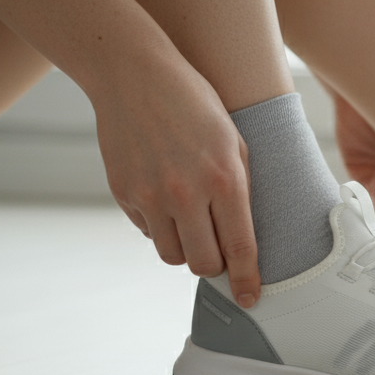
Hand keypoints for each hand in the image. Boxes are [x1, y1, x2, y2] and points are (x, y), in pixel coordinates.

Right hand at [93, 59, 260, 307]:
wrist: (134, 75)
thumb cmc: (194, 105)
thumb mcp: (234, 141)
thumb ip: (240, 189)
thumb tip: (241, 237)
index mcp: (224, 179)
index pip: (241, 247)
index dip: (247, 280)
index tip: (250, 299)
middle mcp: (186, 193)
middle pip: (203, 264)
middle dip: (214, 265)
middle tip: (218, 250)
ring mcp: (150, 195)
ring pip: (172, 254)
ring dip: (185, 248)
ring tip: (191, 221)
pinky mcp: (123, 193)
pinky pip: (147, 231)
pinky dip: (159, 226)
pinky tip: (164, 196)